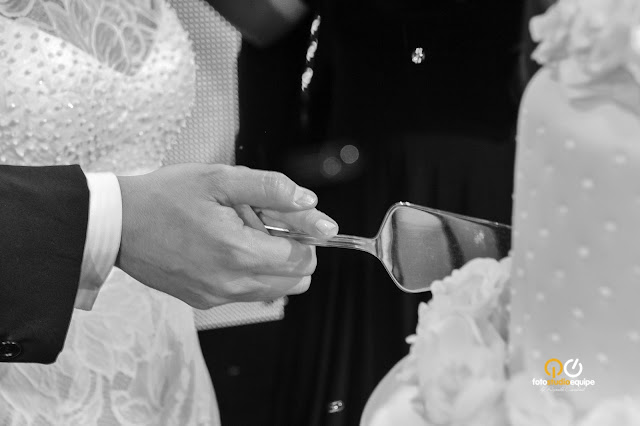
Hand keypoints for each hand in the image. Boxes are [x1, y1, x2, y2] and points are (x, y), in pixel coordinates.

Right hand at [115, 164, 337, 308]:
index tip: (295, 217)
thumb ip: (271, 189)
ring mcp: (217, 296)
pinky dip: (249, 272)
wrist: (118, 224)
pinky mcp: (205, 301)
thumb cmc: (166, 196)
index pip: (303, 259)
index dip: (307, 235)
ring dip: (273, 262)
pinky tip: (225, 246)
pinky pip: (247, 293)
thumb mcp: (219, 179)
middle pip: (296, 280)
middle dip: (293, 250)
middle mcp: (232, 284)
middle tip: (266, 223)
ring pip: (274, 289)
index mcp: (239, 252)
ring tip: (243, 233)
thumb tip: (309, 202)